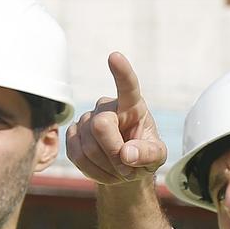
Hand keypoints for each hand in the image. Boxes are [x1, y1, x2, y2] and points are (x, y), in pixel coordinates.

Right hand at [67, 52, 165, 186]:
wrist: (125, 169)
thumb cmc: (144, 157)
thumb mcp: (156, 158)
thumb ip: (148, 154)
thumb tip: (126, 154)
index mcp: (132, 105)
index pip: (128, 86)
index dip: (121, 72)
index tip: (114, 57)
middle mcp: (106, 106)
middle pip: (101, 126)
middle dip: (113, 153)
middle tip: (128, 169)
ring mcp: (87, 119)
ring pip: (88, 146)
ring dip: (106, 167)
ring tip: (119, 171)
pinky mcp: (73, 134)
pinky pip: (76, 155)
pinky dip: (92, 171)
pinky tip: (104, 171)